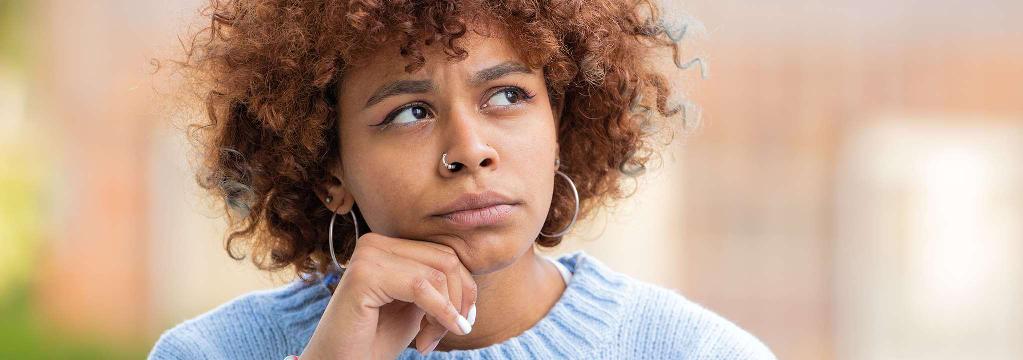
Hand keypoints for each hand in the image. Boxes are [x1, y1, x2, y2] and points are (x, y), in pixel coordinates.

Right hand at [300, 233, 477, 358]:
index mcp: (388, 246)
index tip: (460, 323)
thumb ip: (439, 285)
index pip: (445, 255)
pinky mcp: (364, 274)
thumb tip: (472, 278)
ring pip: (438, 274)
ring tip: (429, 341)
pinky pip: (421, 287)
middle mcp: (375, 243)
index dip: (463, 291)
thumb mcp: (417, 306)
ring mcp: (367, 255)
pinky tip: (429, 341)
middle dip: (457, 302)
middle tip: (449, 334)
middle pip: (446, 260)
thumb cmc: (376, 339)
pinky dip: (439, 314)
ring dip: (445, 314)